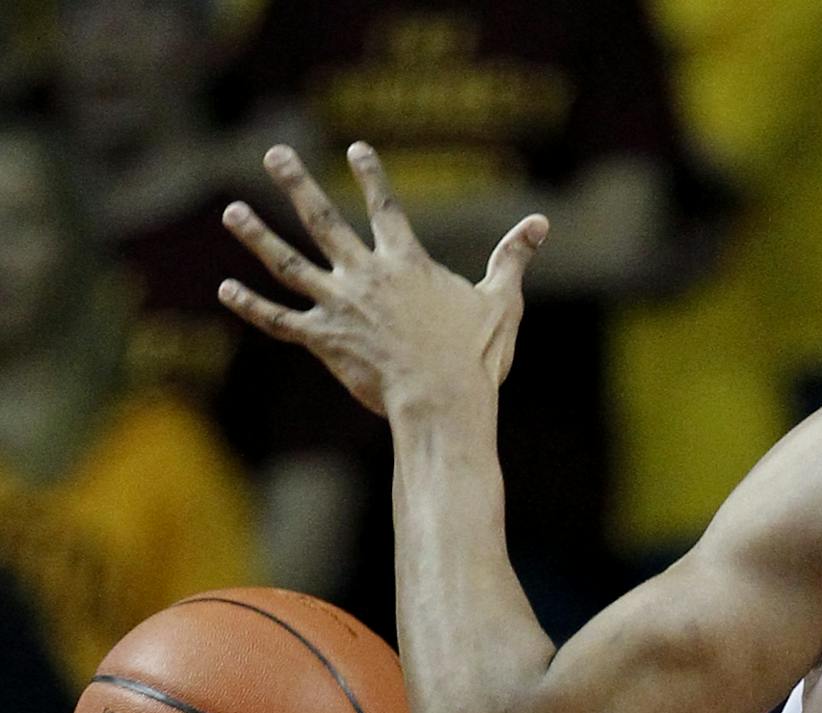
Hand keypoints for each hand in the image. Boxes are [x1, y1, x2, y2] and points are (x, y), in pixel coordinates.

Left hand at [218, 142, 546, 417]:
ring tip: (232, 210)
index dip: (372, 175)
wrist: (442, 401)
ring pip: (289, 264)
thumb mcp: (501, 301)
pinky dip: (252, 306)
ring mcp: (339, 306)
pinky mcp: (324, 340)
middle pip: (322, 220)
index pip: (385, 208)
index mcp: (407, 264)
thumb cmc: (476, 356)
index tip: (355, 147)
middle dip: (296, 183)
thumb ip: (513, 258)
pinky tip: (225, 289)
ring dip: (257, 235)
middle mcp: (365, 276)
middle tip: (274, 153)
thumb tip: (541, 223)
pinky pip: (279, 321)